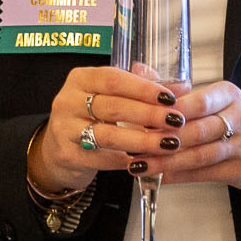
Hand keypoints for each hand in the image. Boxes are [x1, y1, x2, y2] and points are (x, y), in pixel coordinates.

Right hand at [27, 65, 181, 195]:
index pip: (114, 78)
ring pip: (108, 134)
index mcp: (81, 79)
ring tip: (167, 144)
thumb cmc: (90, 118)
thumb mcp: (111, 96)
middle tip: (176, 121)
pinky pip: (101, 158)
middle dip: (149, 114)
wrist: (57, 150)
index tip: (169, 98)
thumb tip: (182, 86)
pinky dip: (125, 160)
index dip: (144, 88)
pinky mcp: (66, 155)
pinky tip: (145, 161)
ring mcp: (64, 129)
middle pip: (113, 106)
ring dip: (142, 140)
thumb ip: (142, 88)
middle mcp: (68, 101)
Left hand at [142, 80, 240, 200]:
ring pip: (198, 155)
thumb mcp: (217, 98)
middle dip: (161, 139)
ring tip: (139, 164)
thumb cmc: (240, 119)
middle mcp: (240, 118)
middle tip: (132, 144)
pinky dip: (179, 176)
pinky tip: (159, 177)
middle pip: (196, 129)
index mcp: (230, 95)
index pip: (198, 100)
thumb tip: (139, 70)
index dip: (170, 111)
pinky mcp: (240, 170)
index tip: (142, 117)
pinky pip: (204, 174)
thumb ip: (178, 90)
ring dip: (166, 162)